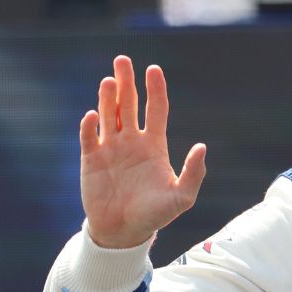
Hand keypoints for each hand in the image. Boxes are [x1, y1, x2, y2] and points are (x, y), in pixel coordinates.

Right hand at [79, 56, 205, 247]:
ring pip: (108, 114)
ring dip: (108, 97)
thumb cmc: (155, 215)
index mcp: (154, 145)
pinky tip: (93, 115)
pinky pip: (89, 137)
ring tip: (109, 80)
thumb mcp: (181, 197)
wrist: (124, 232)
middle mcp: (132, 140)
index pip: (156, 109)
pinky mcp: (91, 159)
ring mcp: (110, 148)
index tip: (154, 69)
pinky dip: (90, 125)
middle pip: (129, 104)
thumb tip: (202, 146)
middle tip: (122, 59)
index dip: (155, 89)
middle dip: (126, 82)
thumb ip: (193, 173)